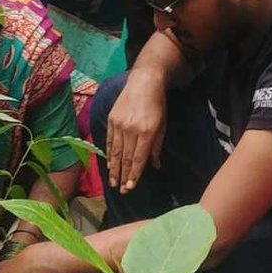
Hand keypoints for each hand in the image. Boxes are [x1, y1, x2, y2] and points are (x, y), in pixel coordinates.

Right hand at [105, 68, 166, 192]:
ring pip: (116, 151)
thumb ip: (157, 146)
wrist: (143, 82)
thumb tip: (155, 165)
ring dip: (114, 168)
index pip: (139, 158)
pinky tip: (109, 164)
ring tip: (113, 181)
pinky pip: (110, 141)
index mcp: (147, 132)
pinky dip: (109, 154)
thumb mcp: (162, 125)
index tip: (130, 187)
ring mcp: (120, 124)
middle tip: (121, 190)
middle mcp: (132, 129)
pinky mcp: (112, 119)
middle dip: (123, 176)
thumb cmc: (157, 104)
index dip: (134, 175)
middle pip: (126, 158)